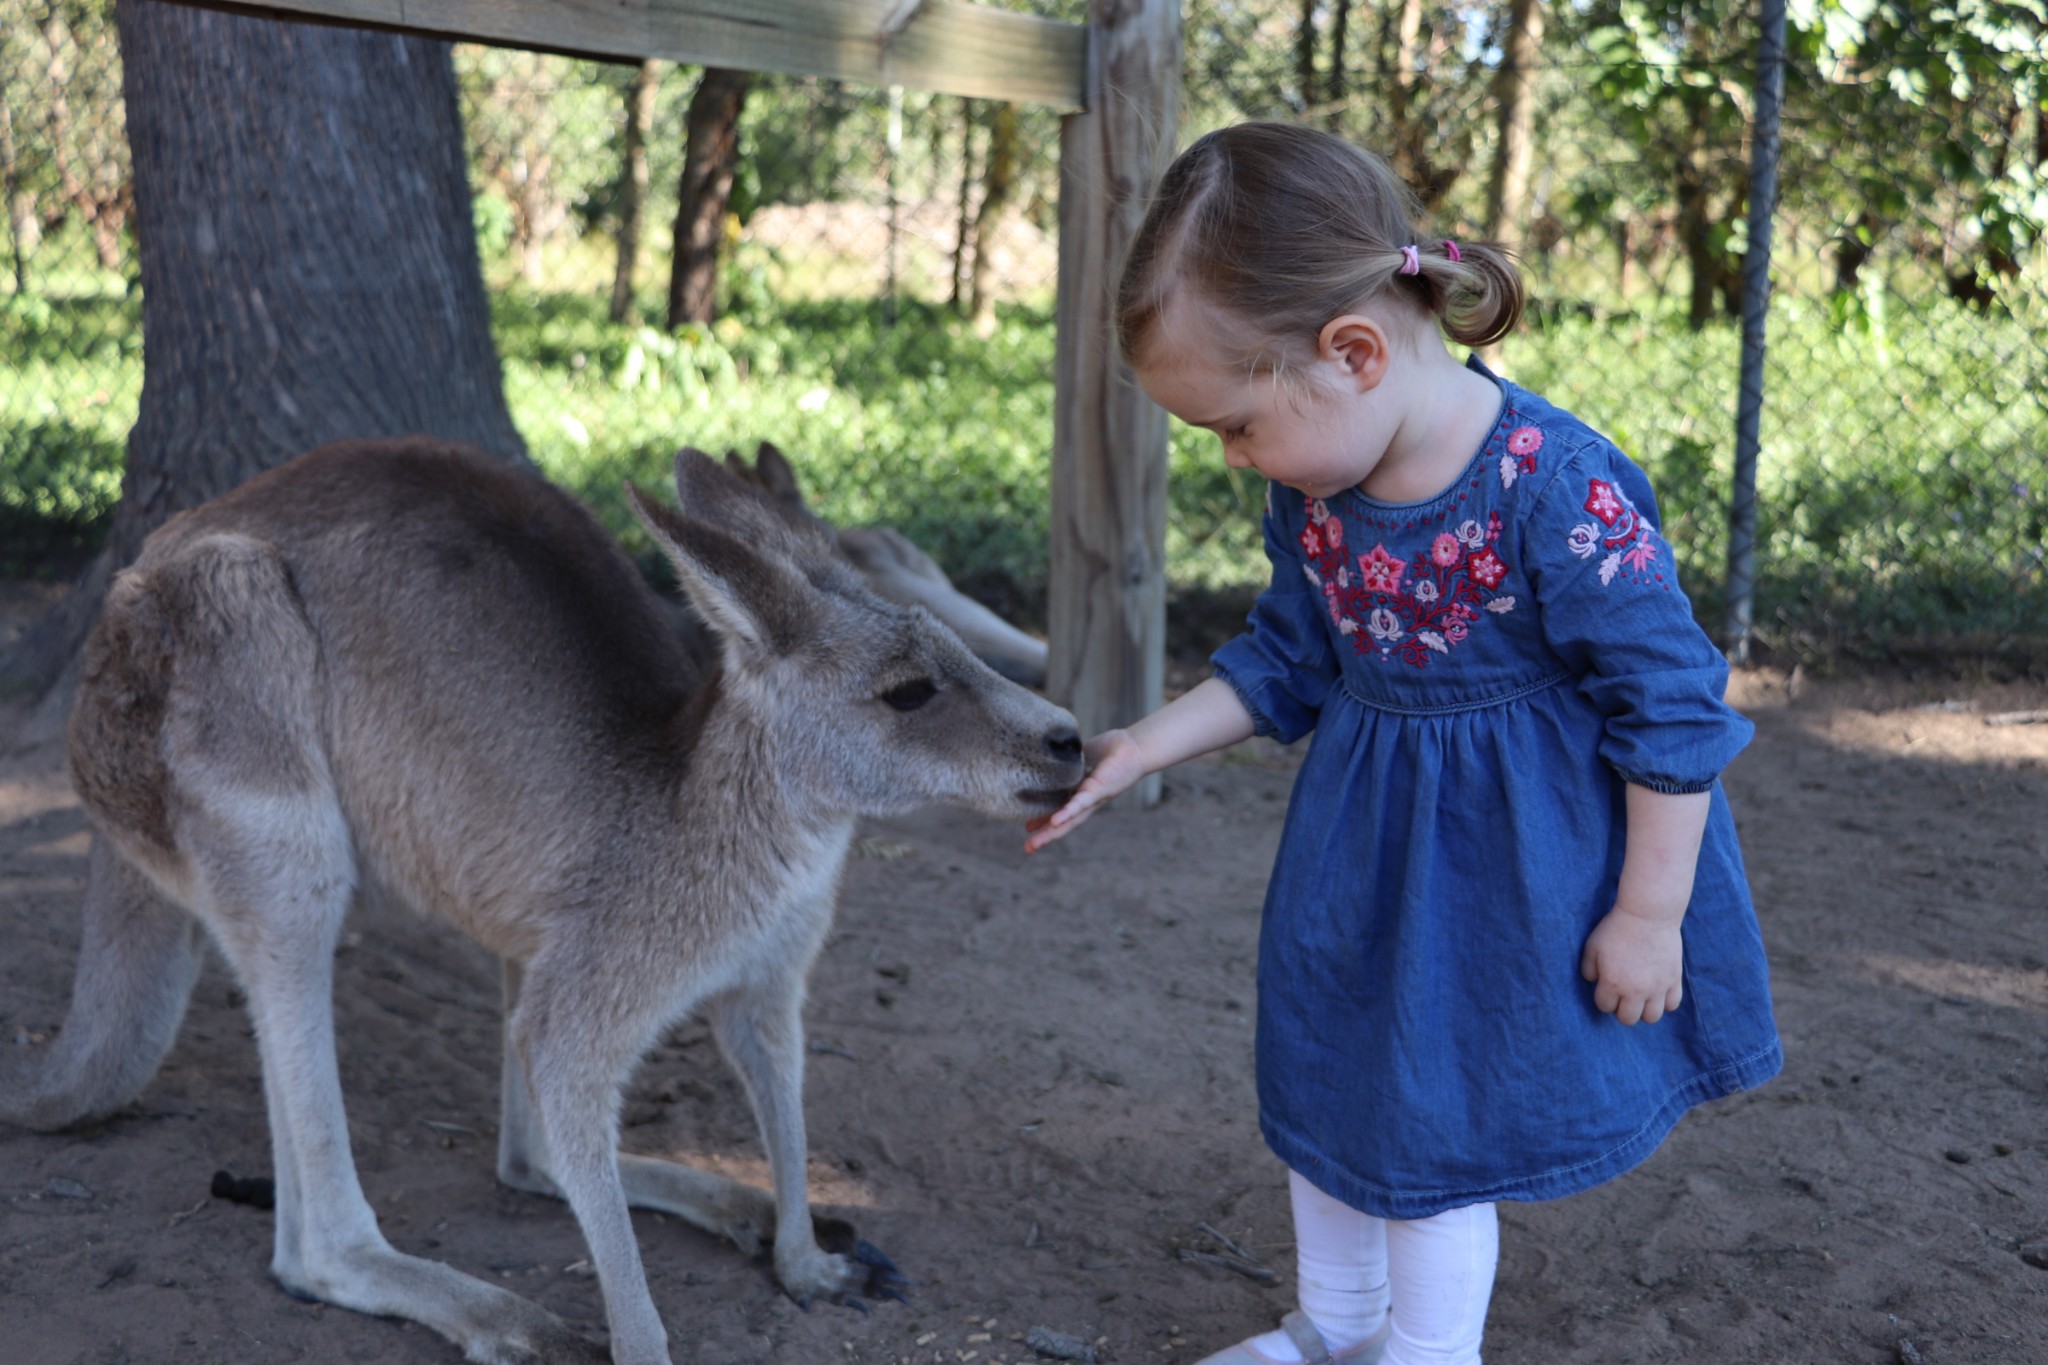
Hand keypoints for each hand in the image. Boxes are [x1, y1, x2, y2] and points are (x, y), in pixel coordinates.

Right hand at [1023, 730, 1148, 852]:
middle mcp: (1086, 800)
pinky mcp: (1099, 790)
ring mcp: (1093, 798)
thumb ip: (1068, 760)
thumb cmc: (1113, 749)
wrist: (1136, 746)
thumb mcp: (1083, 756)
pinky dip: (1067, 813)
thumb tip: (1050, 755)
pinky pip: (1081, 804)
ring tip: (1034, 844)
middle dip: (1045, 835)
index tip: (1028, 828)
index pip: (1060, 809)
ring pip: (1070, 819)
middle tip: (1027, 849)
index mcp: (1081, 792)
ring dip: (1051, 832)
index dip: (1045, 819)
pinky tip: (1054, 822)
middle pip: (1064, 822)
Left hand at [1580, 905, 1683, 1024]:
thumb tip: (1594, 983)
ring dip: (1643, 1010)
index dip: (1603, 998)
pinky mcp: (1674, 980)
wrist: (1648, 914)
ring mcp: (1657, 987)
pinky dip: (1664, 1002)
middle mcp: (1636, 991)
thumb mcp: (1592, 947)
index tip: (1606, 987)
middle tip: (1622, 995)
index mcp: (1612, 983)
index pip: (1605, 1007)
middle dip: (1622, 1009)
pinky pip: (1672, 1004)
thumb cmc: (1616, 929)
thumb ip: (1588, 969)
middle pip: (1628, 1019)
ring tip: (1640, 996)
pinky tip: (1657, 991)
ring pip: (1652, 1017)